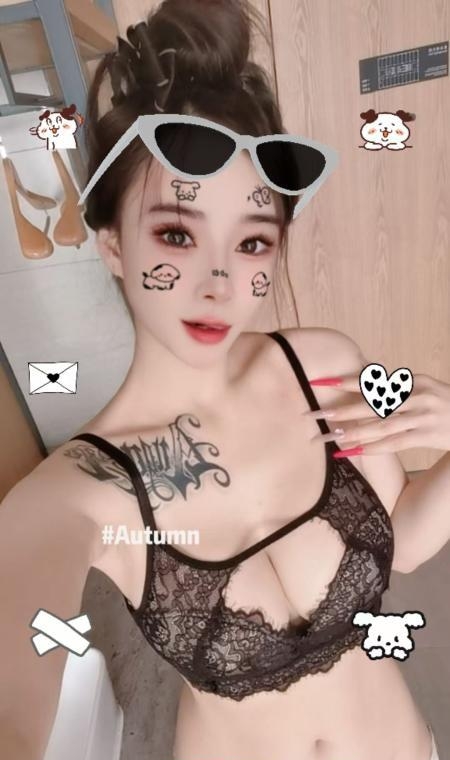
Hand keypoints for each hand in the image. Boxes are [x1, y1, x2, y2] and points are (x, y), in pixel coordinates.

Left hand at [304, 373, 449, 454]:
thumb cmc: (446, 406)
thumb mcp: (425, 390)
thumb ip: (398, 390)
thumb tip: (365, 387)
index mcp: (414, 382)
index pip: (375, 381)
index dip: (347, 381)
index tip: (322, 382)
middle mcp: (418, 396)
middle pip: (373, 403)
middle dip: (343, 409)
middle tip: (317, 413)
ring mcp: (424, 416)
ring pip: (382, 425)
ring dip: (355, 431)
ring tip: (332, 436)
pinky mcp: (428, 435)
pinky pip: (396, 442)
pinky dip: (374, 447)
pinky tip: (356, 451)